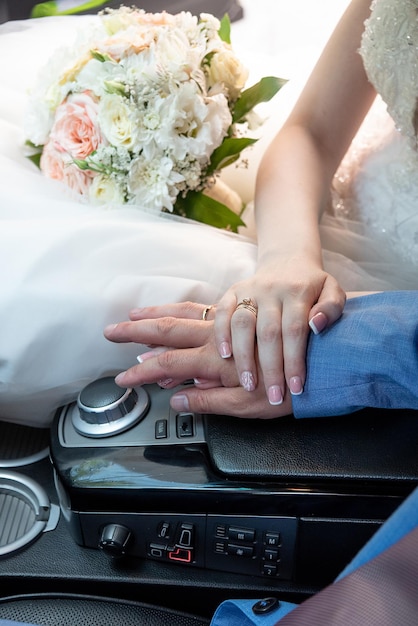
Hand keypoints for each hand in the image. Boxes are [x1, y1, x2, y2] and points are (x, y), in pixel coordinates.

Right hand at [104, 305, 292, 418]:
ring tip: (134, 315)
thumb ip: (211, 402)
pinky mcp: (241, 316)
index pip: (168, 365)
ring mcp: (229, 322)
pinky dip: (183, 309)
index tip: (121, 379)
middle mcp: (218, 336)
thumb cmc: (293, 388)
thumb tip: (178, 400)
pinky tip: (175, 311)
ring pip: (185, 312)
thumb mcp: (252, 407)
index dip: (141, 373)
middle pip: (169, 330)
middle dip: (137, 333)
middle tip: (111, 331)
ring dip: (156, 315)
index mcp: (216, 360)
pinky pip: (205, 308)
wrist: (327, 357)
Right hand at [213, 256, 345, 403]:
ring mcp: (250, 290)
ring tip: (248, 384)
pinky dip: (221, 334)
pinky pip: (222, 312)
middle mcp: (272, 290)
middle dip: (270, 369)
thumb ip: (332, 308)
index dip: (294, 361)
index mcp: (298, 292)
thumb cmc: (312, 286)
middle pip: (268, 333)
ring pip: (242, 324)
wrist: (288, 260)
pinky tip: (225, 356)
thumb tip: (317, 326)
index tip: (296, 388)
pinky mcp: (232, 291)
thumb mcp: (332, 291)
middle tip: (274, 396)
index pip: (295, 330)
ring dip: (244, 356)